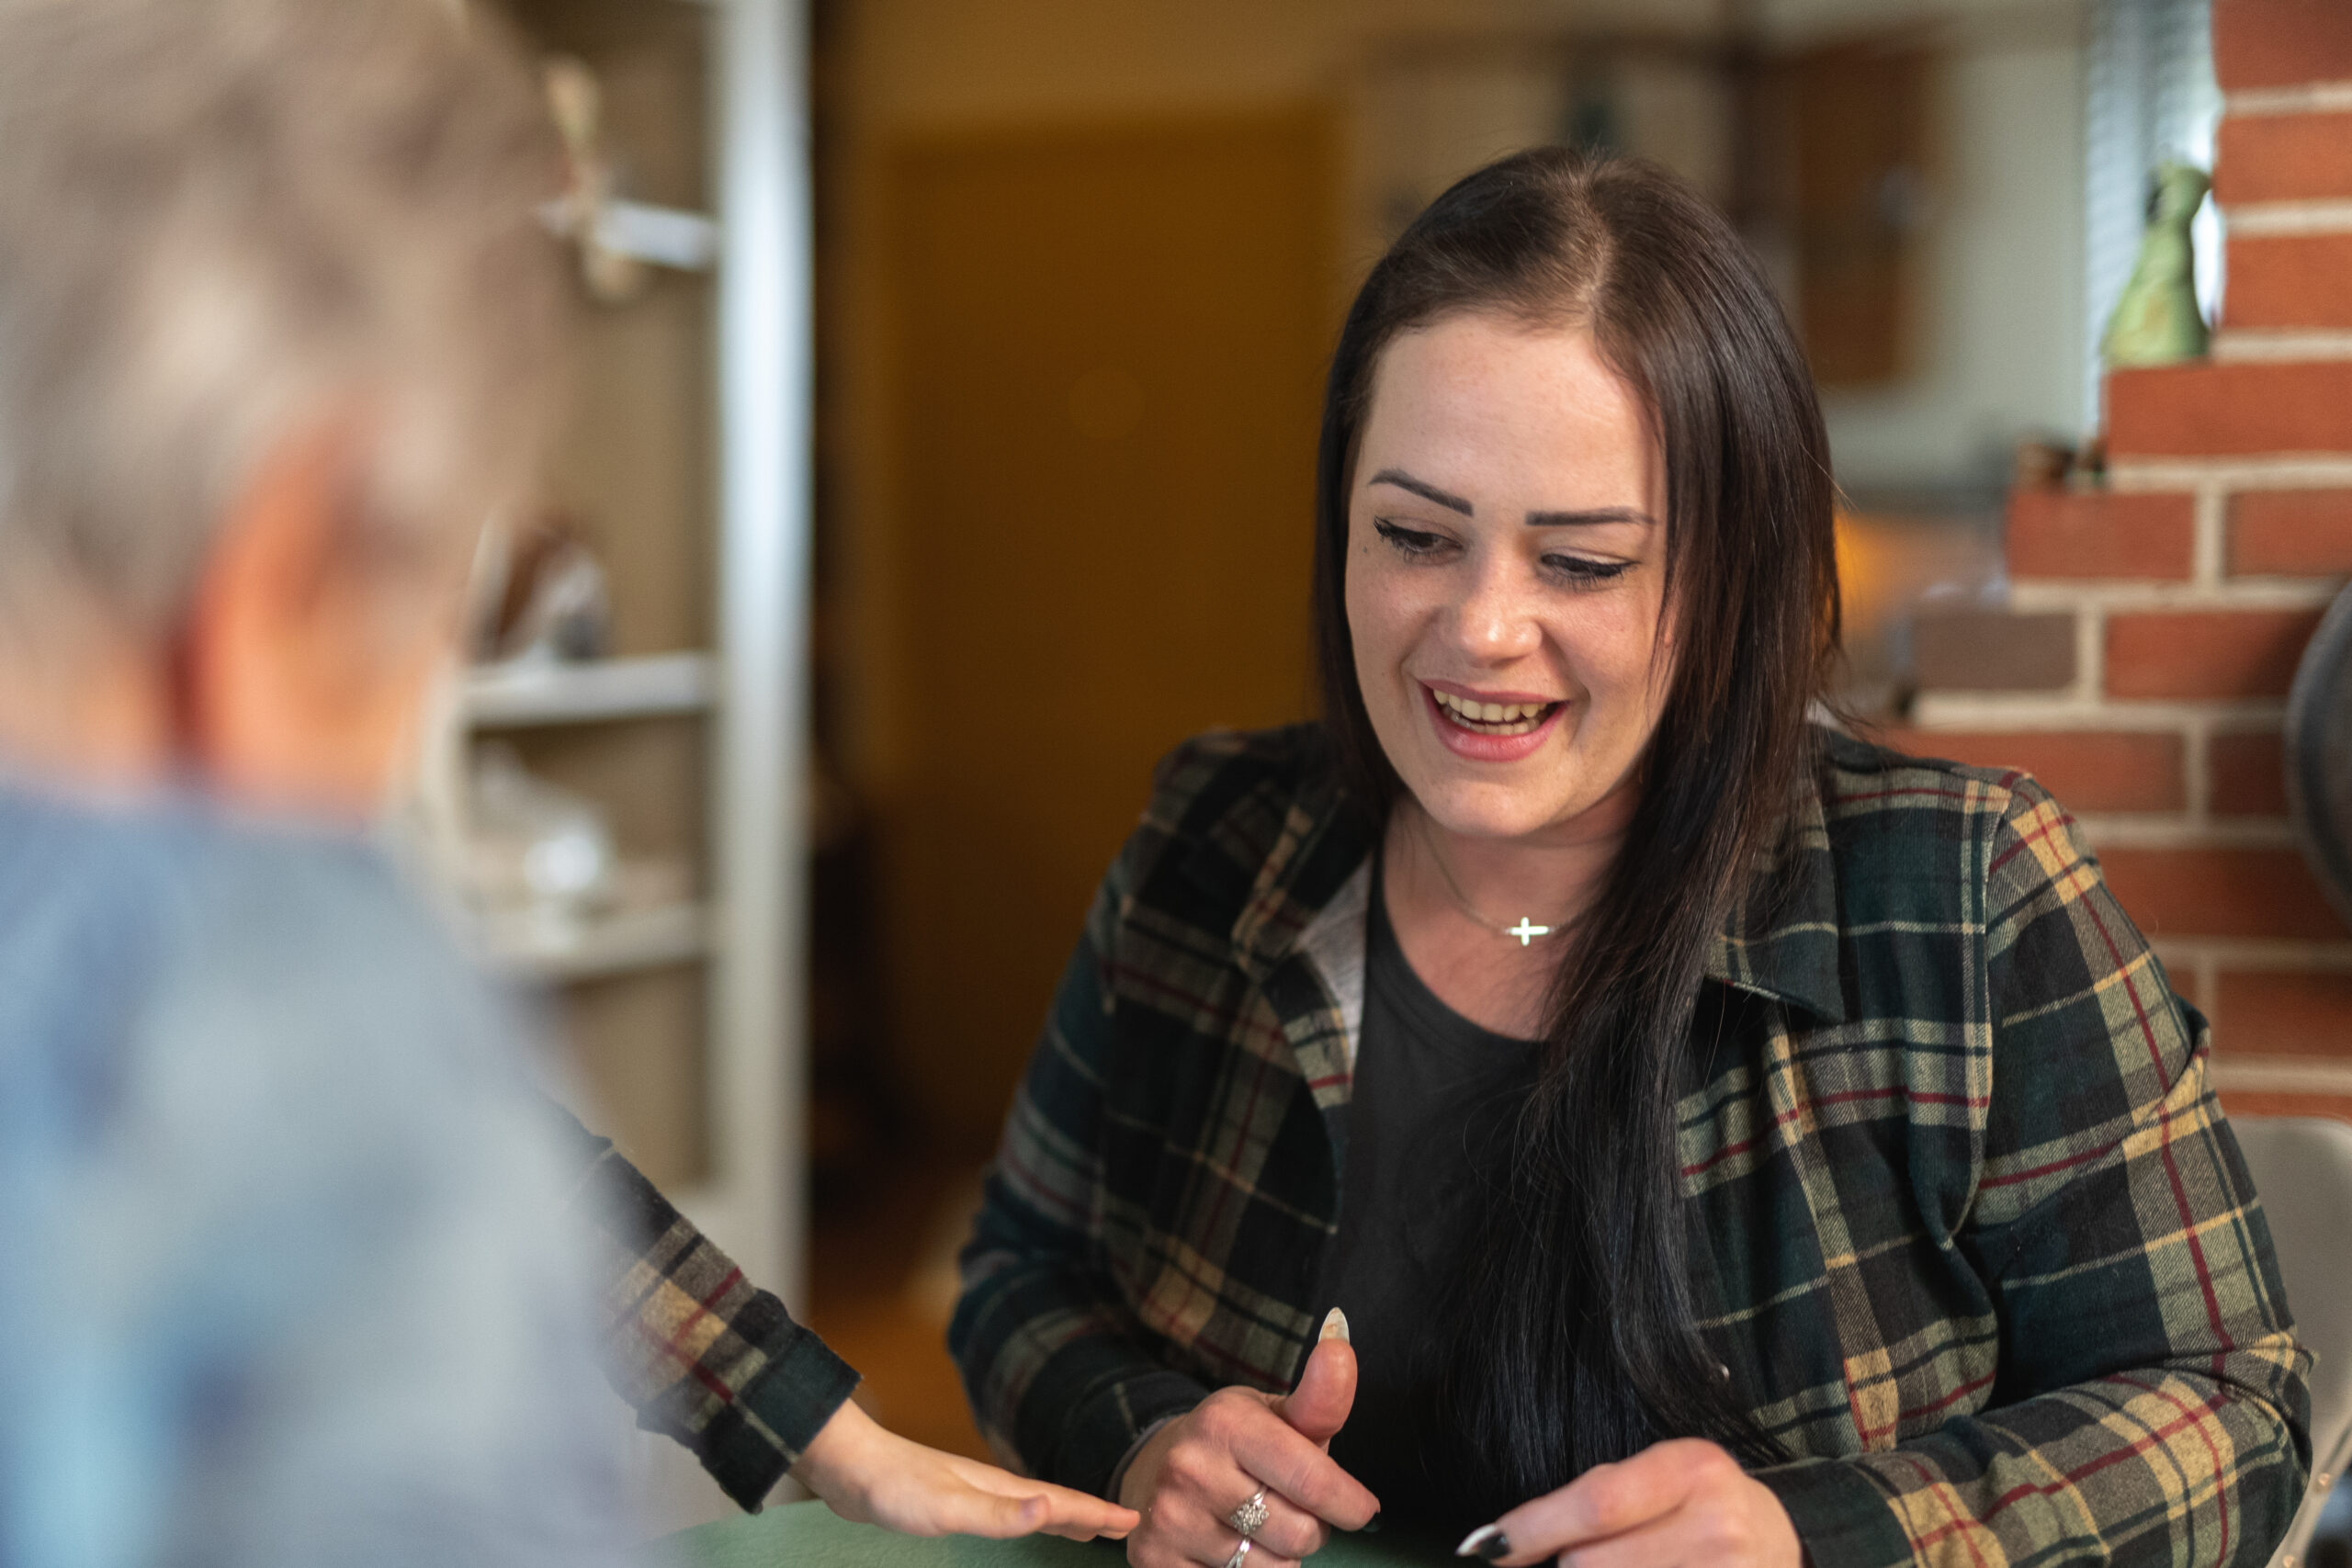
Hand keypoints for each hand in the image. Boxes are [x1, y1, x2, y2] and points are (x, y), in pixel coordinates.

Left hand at [794, 1398, 1139, 1541]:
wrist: (848, 1465)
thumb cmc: (893, 1487)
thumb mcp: (948, 1507)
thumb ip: (998, 1513)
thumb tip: (1050, 1508)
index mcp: (999, 1488)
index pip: (1061, 1502)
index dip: (1098, 1513)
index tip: (1134, 1519)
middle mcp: (992, 1486)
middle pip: (1053, 1501)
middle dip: (1090, 1513)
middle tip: (1124, 1525)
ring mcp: (972, 1491)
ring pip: (1030, 1505)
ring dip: (1062, 1515)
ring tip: (1084, 1527)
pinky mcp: (950, 1501)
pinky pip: (1007, 1512)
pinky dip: (1028, 1518)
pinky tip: (1017, 1521)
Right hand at [1119, 1313, 1379, 1567]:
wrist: (1155, 1468)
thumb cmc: (1237, 1443)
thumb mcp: (1275, 1413)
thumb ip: (1320, 1396)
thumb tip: (1340, 1345)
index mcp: (1225, 1422)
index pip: (1310, 1480)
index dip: (1349, 1503)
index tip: (1363, 1509)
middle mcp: (1190, 1468)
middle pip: (1300, 1534)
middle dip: (1313, 1527)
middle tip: (1294, 1508)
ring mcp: (1169, 1519)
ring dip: (1281, 1556)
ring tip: (1260, 1526)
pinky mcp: (1155, 1561)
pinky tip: (1230, 1547)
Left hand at [1457, 1439, 1797, 1567]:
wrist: (1787, 1545)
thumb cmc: (1704, 1506)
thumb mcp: (1665, 1477)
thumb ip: (1599, 1497)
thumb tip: (1505, 1542)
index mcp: (1693, 1469)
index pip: (1595, 1503)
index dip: (1532, 1529)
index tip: (1485, 1548)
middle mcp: (1717, 1526)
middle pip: (1590, 1564)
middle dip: (1569, 1566)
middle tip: (1583, 1559)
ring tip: (1633, 1565)